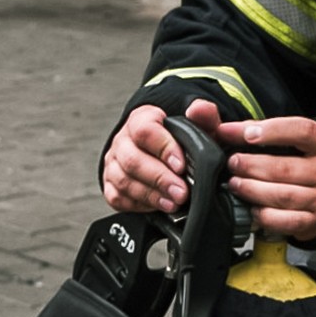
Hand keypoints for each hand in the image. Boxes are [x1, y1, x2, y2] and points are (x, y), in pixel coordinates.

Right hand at [101, 99, 221, 213]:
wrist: (165, 151)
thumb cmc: (181, 138)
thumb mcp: (198, 124)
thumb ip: (203, 115)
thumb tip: (200, 109)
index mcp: (142, 119)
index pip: (145, 130)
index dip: (163, 148)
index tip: (181, 165)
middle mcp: (123, 140)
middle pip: (132, 160)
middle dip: (159, 178)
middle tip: (182, 192)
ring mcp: (115, 164)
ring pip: (124, 181)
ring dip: (151, 195)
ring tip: (174, 203)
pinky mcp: (111, 185)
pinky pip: (118, 198)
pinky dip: (140, 205)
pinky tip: (159, 207)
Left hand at [215, 116, 315, 241]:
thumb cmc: (301, 160)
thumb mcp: (287, 138)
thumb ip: (247, 126)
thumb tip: (203, 112)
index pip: (302, 131)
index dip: (272, 131)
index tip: (246, 134)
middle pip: (284, 168)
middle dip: (250, 166)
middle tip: (232, 163)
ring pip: (282, 196)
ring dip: (251, 189)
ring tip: (235, 183)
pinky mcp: (314, 221)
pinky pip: (284, 221)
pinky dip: (263, 214)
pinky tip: (251, 207)